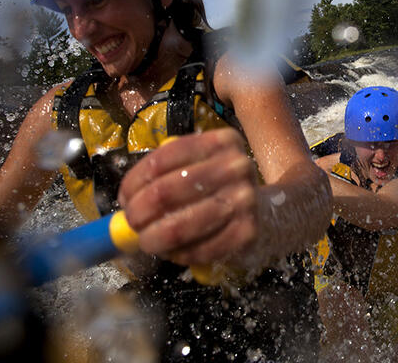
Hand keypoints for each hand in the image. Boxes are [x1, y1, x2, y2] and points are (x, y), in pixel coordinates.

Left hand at [117, 128, 259, 266]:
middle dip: (138, 213)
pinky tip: (175, 252)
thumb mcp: (202, 165)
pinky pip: (199, 250)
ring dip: (153, 239)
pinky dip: (179, 255)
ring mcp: (245, 199)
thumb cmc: (222, 188)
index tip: (124, 199)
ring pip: (179, 226)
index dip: (134, 182)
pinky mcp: (248, 232)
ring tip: (147, 242)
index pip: (162, 160)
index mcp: (221, 141)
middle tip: (132, 224)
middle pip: (165, 191)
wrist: (272, 211)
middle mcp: (236, 165)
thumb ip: (167, 174)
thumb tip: (125, 202)